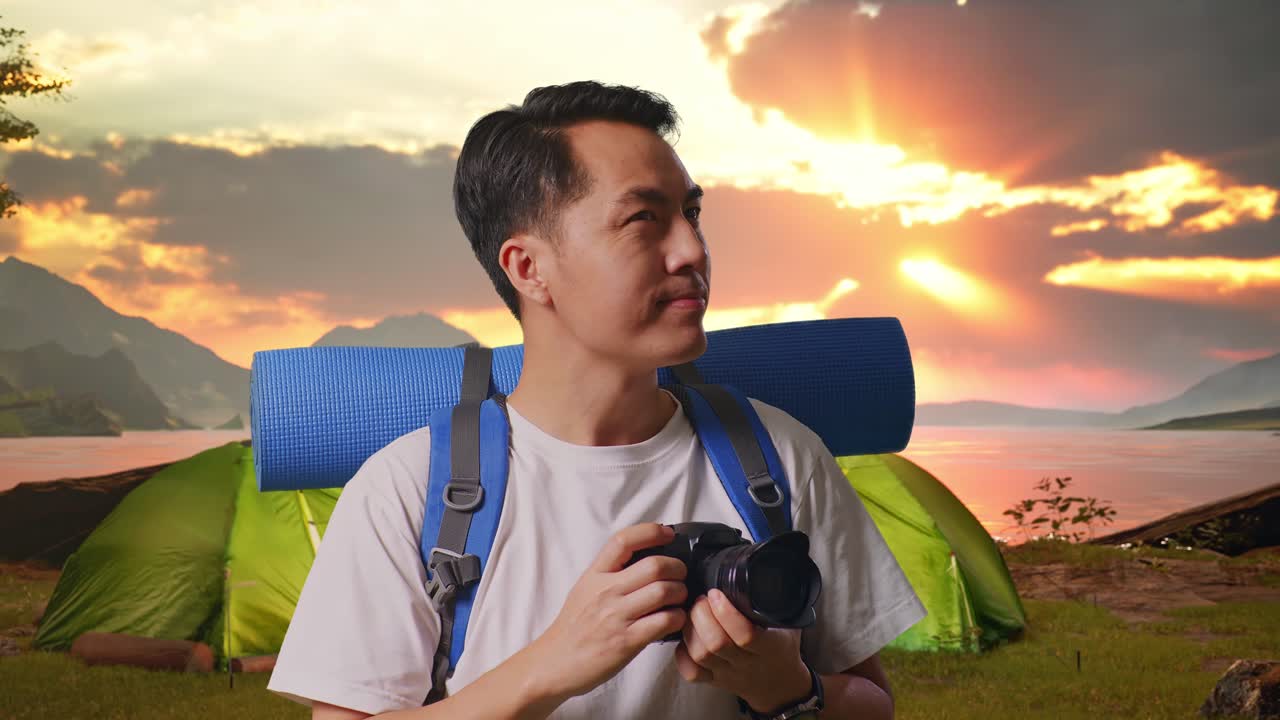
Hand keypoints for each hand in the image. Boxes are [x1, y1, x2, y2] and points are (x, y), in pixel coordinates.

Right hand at [525, 523, 688, 703]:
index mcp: (595, 575)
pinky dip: (677, 618)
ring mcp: (616, 616)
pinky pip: (664, 621)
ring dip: (680, 593)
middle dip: (677, 568)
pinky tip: (674, 620)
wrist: (554, 663)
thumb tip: (645, 559)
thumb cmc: (573, 628)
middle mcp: (606, 591)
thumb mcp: (584, 589)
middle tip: (680, 575)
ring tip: (678, 599)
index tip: (667, 534)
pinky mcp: (627, 642)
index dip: (651, 532)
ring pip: (664, 591)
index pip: (623, 540)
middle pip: (654, 565)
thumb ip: (610, 573)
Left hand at [674, 589, 811, 712]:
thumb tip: (766, 567)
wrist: (781, 685)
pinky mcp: (714, 681)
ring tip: (693, 612)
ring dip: (690, 629)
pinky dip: (682, 652)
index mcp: (769, 647)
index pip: (746, 635)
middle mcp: (746, 663)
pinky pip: (691, 672)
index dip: (726, 612)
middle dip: (702, 615)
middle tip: (702, 598)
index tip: (716, 592)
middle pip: (716, 644)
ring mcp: (727, 674)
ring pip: (700, 656)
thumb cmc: (782, 648)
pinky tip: (687, 636)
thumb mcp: (790, 622)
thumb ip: (779, 600)